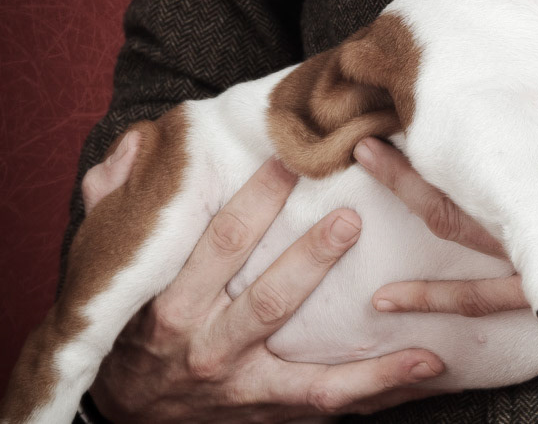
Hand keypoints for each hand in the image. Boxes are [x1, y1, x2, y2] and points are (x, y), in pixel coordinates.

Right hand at [80, 140, 445, 421]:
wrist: (126, 415)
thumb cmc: (128, 326)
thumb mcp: (105, 270)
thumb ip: (114, 202)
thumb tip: (139, 144)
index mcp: (172, 304)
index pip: (219, 243)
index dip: (256, 199)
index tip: (291, 159)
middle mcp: (206, 346)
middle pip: (266, 297)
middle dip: (310, 256)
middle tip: (351, 218)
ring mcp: (242, 381)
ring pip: (307, 358)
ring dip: (362, 335)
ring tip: (401, 294)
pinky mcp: (271, 406)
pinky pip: (330, 396)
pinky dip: (380, 382)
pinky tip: (427, 361)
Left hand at [354, 0, 537, 317]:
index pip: (491, 122)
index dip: (441, 108)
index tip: (401, 83)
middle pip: (462, 179)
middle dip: (407, 158)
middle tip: (363, 135)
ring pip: (465, 232)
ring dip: (413, 205)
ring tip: (369, 181)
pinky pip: (495, 297)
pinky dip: (443, 299)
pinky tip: (397, 300)